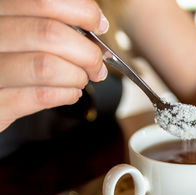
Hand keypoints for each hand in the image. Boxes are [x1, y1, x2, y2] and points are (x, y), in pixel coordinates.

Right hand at [0, 0, 108, 130]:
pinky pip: (41, 96)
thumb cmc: (10, 62)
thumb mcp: (23, 33)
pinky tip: (70, 92)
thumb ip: (50, 24)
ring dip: (77, 76)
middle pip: (50, 34)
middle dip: (87, 53)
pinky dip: (67, 94)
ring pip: (46, 67)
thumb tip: (94, 24)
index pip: (43, 1)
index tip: (98, 25)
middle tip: (96, 65)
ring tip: (81, 80)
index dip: (82, 11)